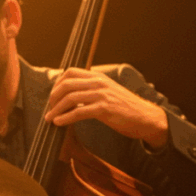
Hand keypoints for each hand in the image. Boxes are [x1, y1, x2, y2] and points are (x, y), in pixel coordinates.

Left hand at [43, 67, 168, 148]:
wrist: (145, 117)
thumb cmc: (126, 107)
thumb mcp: (109, 91)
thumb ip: (93, 89)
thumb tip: (73, 95)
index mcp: (98, 76)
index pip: (70, 72)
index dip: (57, 84)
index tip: (54, 96)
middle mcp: (98, 82)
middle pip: (66, 84)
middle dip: (53, 97)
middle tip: (50, 108)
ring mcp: (101, 95)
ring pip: (70, 98)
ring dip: (56, 110)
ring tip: (50, 118)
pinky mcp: (104, 109)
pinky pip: (78, 112)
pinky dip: (65, 118)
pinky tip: (59, 123)